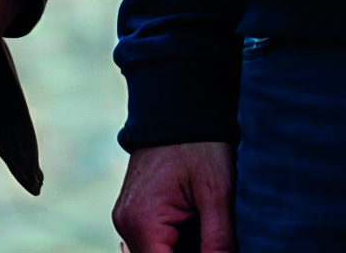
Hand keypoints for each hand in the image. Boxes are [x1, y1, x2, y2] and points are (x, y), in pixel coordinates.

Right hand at [113, 139, 232, 252]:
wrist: (179, 106)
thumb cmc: (199, 144)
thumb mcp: (217, 193)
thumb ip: (219, 241)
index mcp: (142, 221)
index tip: (217, 250)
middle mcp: (126, 224)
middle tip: (217, 239)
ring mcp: (128, 219)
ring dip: (187, 249)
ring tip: (206, 223)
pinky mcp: (135, 214)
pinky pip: (155, 243)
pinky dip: (178, 244)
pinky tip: (198, 227)